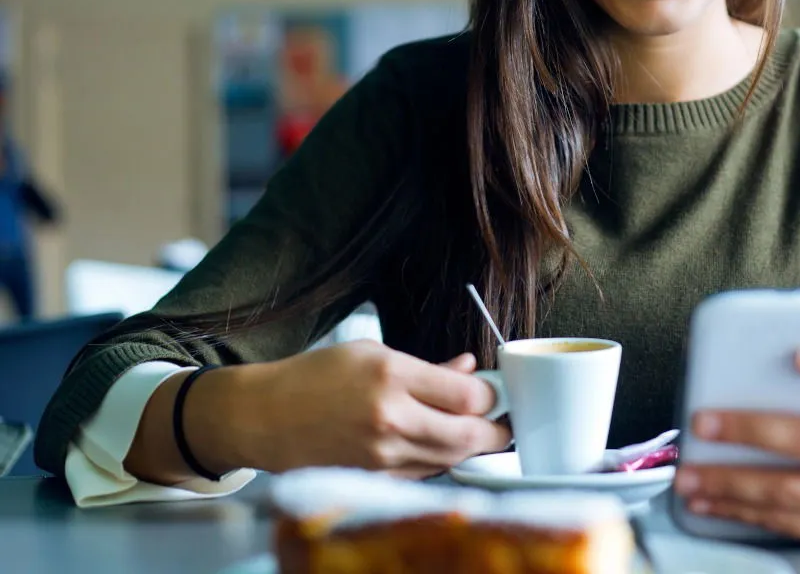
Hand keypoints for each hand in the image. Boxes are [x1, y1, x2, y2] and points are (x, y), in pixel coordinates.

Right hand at [200, 340, 511, 479]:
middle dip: (495, 431)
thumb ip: (428, 367)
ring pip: (450, 459)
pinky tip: (439, 446)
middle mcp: (388, 418)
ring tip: (475, 432)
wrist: (264, 418)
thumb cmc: (315, 378)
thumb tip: (471, 369)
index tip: (491, 393)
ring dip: (470, 448)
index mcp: (391, 376)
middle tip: (502, 424)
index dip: (490, 397)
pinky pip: (425, 473)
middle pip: (468, 436)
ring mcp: (381, 455)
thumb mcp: (374, 353)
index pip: (468, 396)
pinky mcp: (374, 479)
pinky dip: (439, 461)